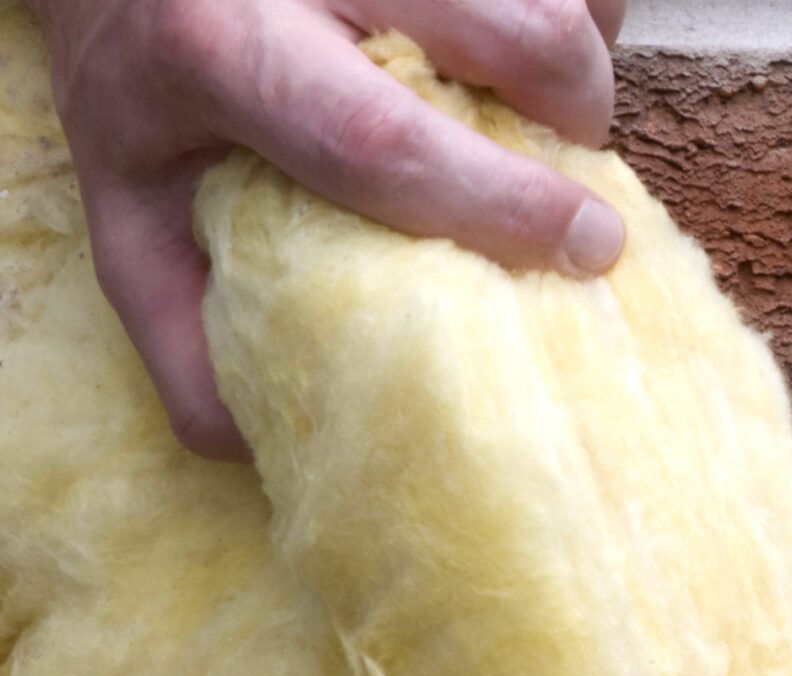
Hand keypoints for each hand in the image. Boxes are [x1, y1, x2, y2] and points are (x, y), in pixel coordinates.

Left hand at [27, 0, 630, 459]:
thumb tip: (277, 448)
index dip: (504, 206)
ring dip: (581, 58)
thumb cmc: (144, 90)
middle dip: (575, 112)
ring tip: (542, 106)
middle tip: (565, 168)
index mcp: (217, 53)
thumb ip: (188, 335)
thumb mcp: (132, 215)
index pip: (384, 142)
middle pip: (516, 32)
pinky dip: (574, 9)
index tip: (591, 253)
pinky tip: (516, 46)